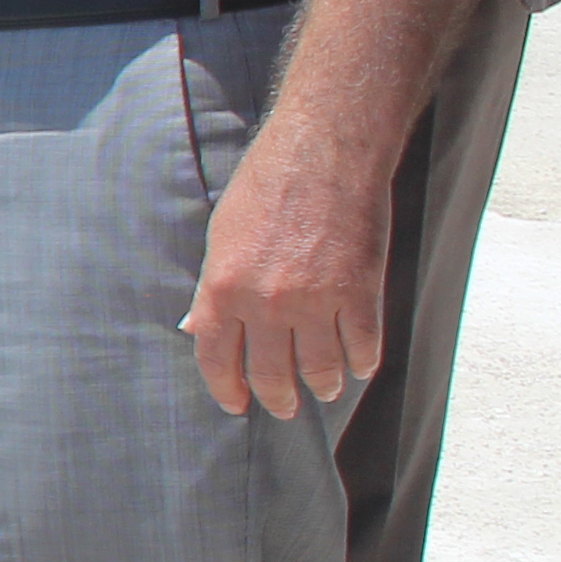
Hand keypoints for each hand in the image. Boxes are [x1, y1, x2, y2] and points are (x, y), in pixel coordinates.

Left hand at [185, 111, 388, 415]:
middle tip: (284, 407)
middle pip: (270, 373)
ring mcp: (316, 301)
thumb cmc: (266, 186)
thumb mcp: (220, 236)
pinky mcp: (360, 293)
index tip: (235, 405)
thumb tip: (198, 328)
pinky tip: (357, 366)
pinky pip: (363, 347)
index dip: (225, 389)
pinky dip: (361, 363)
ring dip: (322, 386)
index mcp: (223, 289)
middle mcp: (266, 304)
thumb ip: (212, 287)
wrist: (324, 154)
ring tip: (323, 390)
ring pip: (320, 368)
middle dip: (277, 398)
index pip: (215, 359)